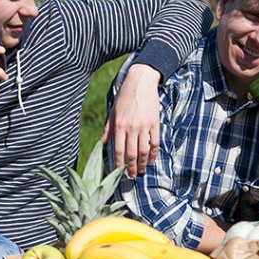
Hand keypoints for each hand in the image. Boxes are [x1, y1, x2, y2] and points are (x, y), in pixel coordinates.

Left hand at [102, 63, 160, 177]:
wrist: (141, 82)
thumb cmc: (125, 96)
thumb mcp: (113, 111)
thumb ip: (108, 128)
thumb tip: (103, 142)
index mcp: (119, 125)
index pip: (118, 150)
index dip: (119, 164)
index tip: (119, 172)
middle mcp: (131, 128)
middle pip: (131, 154)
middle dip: (131, 168)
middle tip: (132, 176)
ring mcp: (144, 126)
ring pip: (144, 151)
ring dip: (143, 164)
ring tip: (141, 171)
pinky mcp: (155, 123)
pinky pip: (155, 143)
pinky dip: (153, 153)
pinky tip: (151, 159)